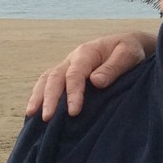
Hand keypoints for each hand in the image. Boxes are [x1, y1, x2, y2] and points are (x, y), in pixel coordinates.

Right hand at [25, 32, 155, 119]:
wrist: (128, 44)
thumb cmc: (130, 50)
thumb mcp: (128, 55)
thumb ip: (113, 67)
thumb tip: (95, 82)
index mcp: (86, 53)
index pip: (75, 74)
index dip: (73, 93)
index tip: (73, 112)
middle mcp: (72, 58)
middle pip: (55, 77)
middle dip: (49, 98)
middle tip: (46, 118)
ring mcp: (67, 66)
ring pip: (46, 79)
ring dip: (38, 97)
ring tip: (32, 115)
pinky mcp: (67, 74)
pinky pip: (49, 83)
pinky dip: (40, 95)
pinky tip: (36, 111)